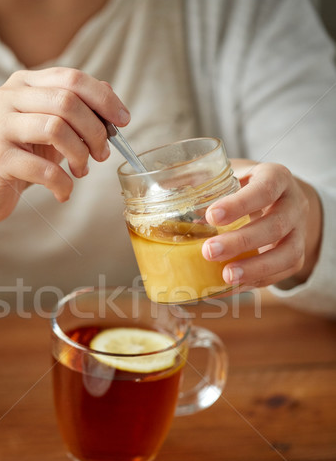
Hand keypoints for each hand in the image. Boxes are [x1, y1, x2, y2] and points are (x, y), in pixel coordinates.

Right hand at [0, 67, 129, 224]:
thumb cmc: (21, 158)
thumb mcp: (50, 130)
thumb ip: (76, 110)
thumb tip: (110, 96)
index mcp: (24, 84)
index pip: (72, 79)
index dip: (104, 99)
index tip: (123, 121)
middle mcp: (7, 97)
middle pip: (67, 102)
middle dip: (95, 131)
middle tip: (101, 154)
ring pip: (56, 129)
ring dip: (80, 156)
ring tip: (80, 172)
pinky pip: (43, 169)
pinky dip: (63, 184)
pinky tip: (63, 192)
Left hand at [201, 160, 322, 288]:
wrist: (278, 199)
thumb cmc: (243, 186)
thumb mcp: (227, 173)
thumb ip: (201, 179)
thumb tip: (161, 187)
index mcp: (276, 177)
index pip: (265, 188)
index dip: (240, 204)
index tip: (211, 216)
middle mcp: (293, 204)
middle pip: (276, 225)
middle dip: (242, 241)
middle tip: (209, 251)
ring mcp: (298, 232)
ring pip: (287, 254)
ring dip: (255, 268)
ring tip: (226, 277)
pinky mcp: (294, 256)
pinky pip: (280, 273)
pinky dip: (255, 282)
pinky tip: (229, 287)